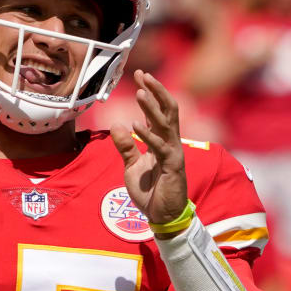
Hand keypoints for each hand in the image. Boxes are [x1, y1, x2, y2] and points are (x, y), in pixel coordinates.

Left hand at [110, 71, 188, 225]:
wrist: (161, 215)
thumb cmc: (150, 190)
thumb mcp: (131, 166)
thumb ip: (125, 146)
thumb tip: (117, 124)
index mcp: (161, 140)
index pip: (158, 110)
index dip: (150, 92)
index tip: (140, 74)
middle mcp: (170, 143)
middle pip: (167, 110)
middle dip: (156, 91)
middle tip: (143, 74)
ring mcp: (173, 154)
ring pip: (166, 124)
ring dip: (152, 108)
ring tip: (140, 93)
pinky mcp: (172, 167)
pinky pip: (160, 148)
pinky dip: (148, 135)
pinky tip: (135, 125)